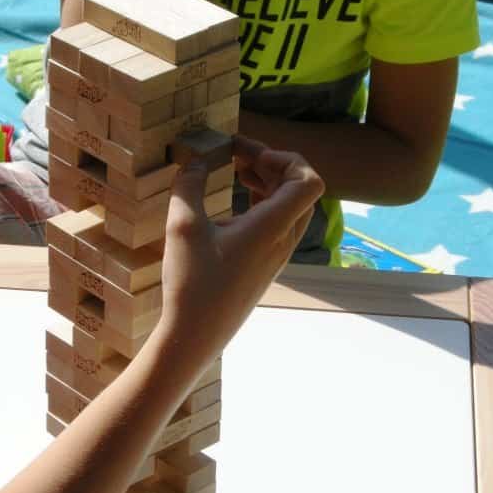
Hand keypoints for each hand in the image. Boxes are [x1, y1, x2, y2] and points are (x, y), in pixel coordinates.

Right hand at [156, 136, 323, 365]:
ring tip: (237, 172)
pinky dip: (263, 204)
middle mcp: (283, 240)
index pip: (309, 181)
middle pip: (301, 190)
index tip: (249, 157)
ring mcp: (277, 255)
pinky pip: (279, 225)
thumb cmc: (191, 285)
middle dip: (273, 165)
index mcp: (272, 227)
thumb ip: (189, 185)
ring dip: (269, 184)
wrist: (196, 337)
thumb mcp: (182, 228)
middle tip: (238, 156)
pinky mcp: (266, 266)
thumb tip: (195, 159)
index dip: (286, 159)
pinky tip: (235, 202)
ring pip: (291, 208)